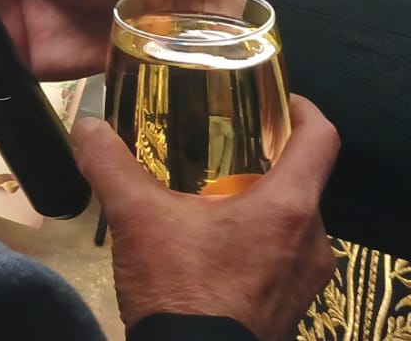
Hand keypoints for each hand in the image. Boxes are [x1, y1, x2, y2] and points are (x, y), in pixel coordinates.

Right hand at [76, 97, 338, 339]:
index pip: (322, 138)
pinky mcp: (292, 312)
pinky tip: (215, 250)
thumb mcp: (137, 219)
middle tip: (226, 149)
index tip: (277, 98)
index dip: (303, 108)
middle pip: (304, 181)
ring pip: (293, 224)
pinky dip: (258, 245)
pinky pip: (284, 261)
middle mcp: (314, 242)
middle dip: (267, 162)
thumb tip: (87, 125)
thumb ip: (111, 165)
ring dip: (261, 207)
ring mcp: (307, 283)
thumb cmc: (181, 291)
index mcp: (290, 208)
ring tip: (214, 201)